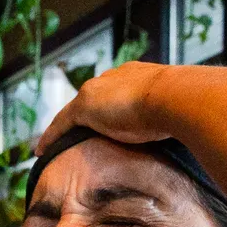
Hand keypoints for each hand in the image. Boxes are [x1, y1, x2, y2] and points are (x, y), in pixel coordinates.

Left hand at [36, 61, 172, 153]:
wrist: (176, 96)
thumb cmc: (184, 106)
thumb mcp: (177, 110)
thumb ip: (173, 118)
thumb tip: (185, 134)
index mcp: (137, 76)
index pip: (117, 90)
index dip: (110, 105)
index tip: (107, 118)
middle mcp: (114, 77)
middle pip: (93, 99)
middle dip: (86, 114)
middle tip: (78, 133)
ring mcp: (98, 91)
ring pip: (74, 112)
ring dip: (65, 127)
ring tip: (56, 143)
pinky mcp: (85, 108)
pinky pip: (61, 124)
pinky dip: (51, 137)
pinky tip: (41, 151)